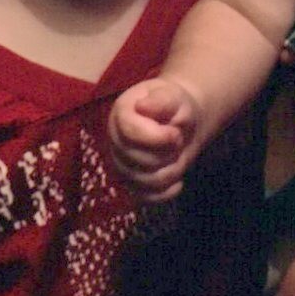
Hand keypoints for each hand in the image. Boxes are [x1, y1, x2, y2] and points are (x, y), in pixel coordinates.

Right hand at [108, 77, 200, 201]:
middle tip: (179, 141)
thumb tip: (142, 106)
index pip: (131, 132)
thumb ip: (162, 102)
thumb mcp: (174, 97)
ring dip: (171, 171)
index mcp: (120, 114)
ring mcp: (121, 165)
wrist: (179, 122)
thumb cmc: (175, 107)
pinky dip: (167, 193)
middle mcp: (115, 141)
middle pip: (140, 159)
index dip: (158, 137)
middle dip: (168, 152)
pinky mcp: (132, 184)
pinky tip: (178, 181)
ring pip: (145, 181)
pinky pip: (147, 198)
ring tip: (178, 155)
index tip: (176, 132)